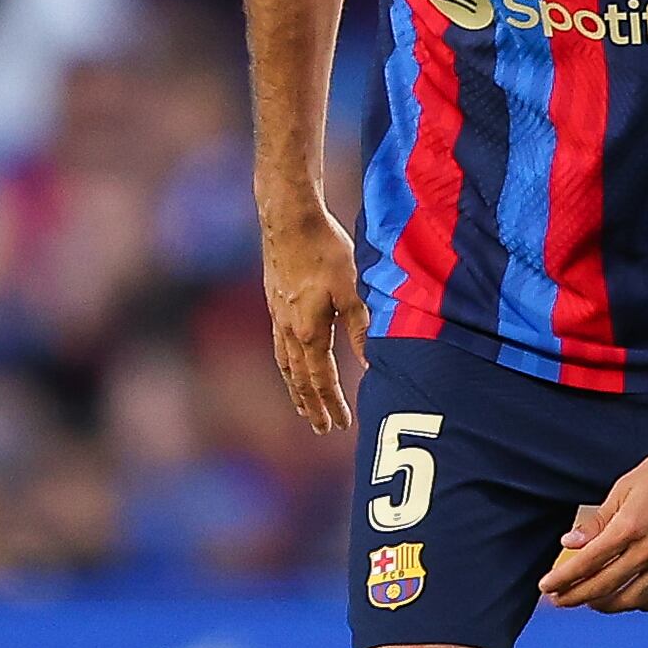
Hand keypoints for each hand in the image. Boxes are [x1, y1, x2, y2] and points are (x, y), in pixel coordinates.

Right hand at [262, 206, 365, 433]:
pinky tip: (290, 363)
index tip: (340, 425)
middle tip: (320, 429)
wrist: (288, 218)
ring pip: (286, 364)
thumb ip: (362, 328)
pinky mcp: (274, 301)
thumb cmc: (325, 250)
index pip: (321, 379)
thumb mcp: (353, 289)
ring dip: (295, 389)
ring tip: (301, 406)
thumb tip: (374, 364)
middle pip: (300, 378)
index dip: (331, 403)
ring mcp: (278, 316)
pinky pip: (279, 345)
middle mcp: (289, 329)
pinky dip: (286, 365)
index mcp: (309, 331)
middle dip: (311, 405)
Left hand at [538, 426, 647, 612]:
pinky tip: (631, 598)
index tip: (547, 588)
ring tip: (594, 601)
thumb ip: (597, 521)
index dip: (563, 579)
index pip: (587, 564)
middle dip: (577, 597)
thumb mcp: (626, 487)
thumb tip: (570, 543)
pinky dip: (642, 603)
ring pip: (633, 600)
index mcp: (630, 526)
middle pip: (605, 588)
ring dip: (608, 605)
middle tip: (562, 600)